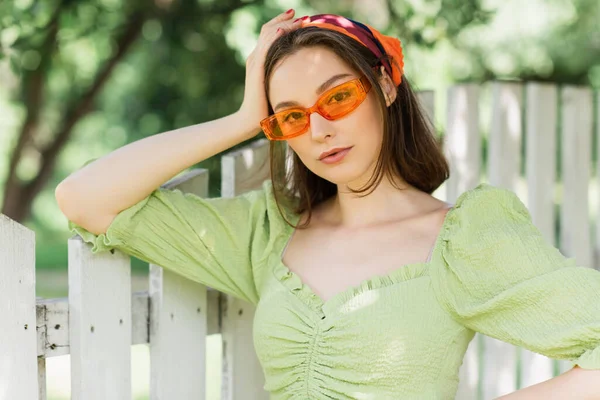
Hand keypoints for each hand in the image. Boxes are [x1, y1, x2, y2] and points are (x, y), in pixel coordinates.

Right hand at [238, 9, 304, 129]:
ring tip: (299, 20)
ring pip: (268, 34)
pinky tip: (283, 31)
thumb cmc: (266, 107)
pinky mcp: (256, 70)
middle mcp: (255, 57)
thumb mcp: (277, 86)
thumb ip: (284, 75)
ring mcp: (254, 62)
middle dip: (286, 20)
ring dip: (285, 25)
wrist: (250, 119)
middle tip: (303, 16)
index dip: (284, 24)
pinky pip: (265, 48)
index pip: (270, 34)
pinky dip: (274, 37)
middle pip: (269, 29)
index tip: (300, 19)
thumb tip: (301, 73)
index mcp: (259, 60)